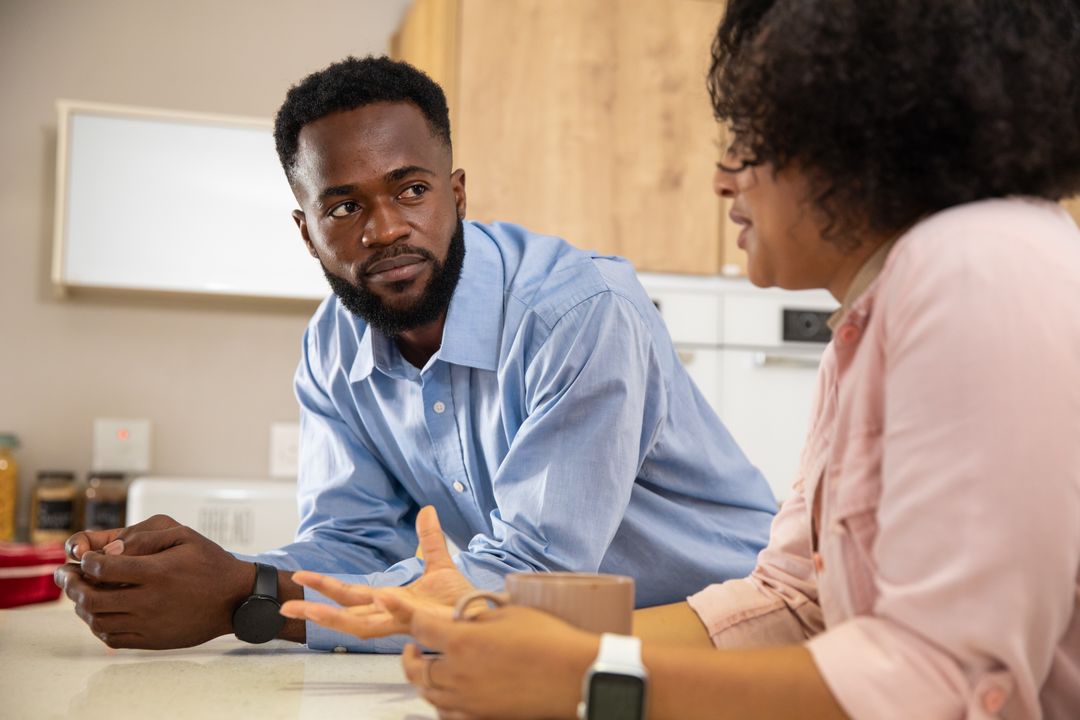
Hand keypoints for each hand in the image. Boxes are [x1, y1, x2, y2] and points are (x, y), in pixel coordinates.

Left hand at [53, 514, 256, 648]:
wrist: (235, 599)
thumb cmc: (209, 562)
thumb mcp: (184, 535)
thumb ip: (146, 537)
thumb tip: (110, 550)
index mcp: (157, 572)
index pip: (103, 567)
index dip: (85, 560)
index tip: (83, 556)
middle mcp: (150, 600)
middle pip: (91, 597)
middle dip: (71, 584)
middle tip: (64, 575)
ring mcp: (149, 624)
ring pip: (97, 619)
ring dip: (80, 605)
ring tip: (79, 593)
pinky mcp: (151, 641)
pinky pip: (111, 638)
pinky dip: (96, 625)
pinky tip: (98, 612)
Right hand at [280, 505, 474, 637]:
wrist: (484, 614)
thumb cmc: (462, 600)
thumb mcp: (441, 564)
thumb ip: (429, 540)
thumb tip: (427, 512)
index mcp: (391, 604)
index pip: (351, 597)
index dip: (326, 587)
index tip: (301, 576)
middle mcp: (392, 617)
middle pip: (347, 617)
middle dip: (317, 611)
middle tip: (288, 604)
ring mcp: (406, 622)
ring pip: (364, 626)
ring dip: (337, 617)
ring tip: (312, 608)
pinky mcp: (425, 622)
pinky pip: (406, 616)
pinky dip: (392, 605)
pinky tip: (379, 595)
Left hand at [392, 601, 598, 719]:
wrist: (572, 676)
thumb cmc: (547, 640)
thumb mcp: (509, 612)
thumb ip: (478, 614)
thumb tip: (464, 617)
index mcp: (462, 641)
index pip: (420, 625)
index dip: (406, 613)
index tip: (397, 606)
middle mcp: (457, 673)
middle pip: (417, 667)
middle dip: (410, 655)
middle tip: (412, 647)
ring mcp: (467, 699)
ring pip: (429, 693)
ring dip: (423, 679)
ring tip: (427, 669)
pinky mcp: (480, 716)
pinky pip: (447, 713)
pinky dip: (441, 702)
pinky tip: (447, 695)